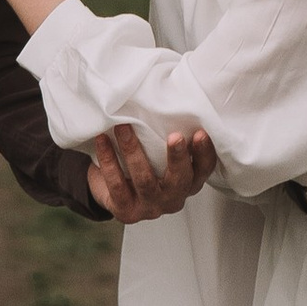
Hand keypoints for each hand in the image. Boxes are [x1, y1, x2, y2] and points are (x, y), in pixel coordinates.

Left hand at [87, 120, 215, 221]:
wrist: (109, 189)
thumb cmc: (142, 161)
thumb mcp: (159, 151)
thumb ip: (165, 134)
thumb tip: (165, 94)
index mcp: (187, 181)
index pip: (202, 169)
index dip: (204, 154)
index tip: (200, 133)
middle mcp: (172, 197)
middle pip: (180, 180)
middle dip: (177, 157)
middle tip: (174, 136)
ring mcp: (150, 207)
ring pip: (145, 181)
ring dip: (133, 151)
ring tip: (122, 126)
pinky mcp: (126, 211)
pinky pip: (117, 185)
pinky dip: (109, 161)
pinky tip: (102, 141)